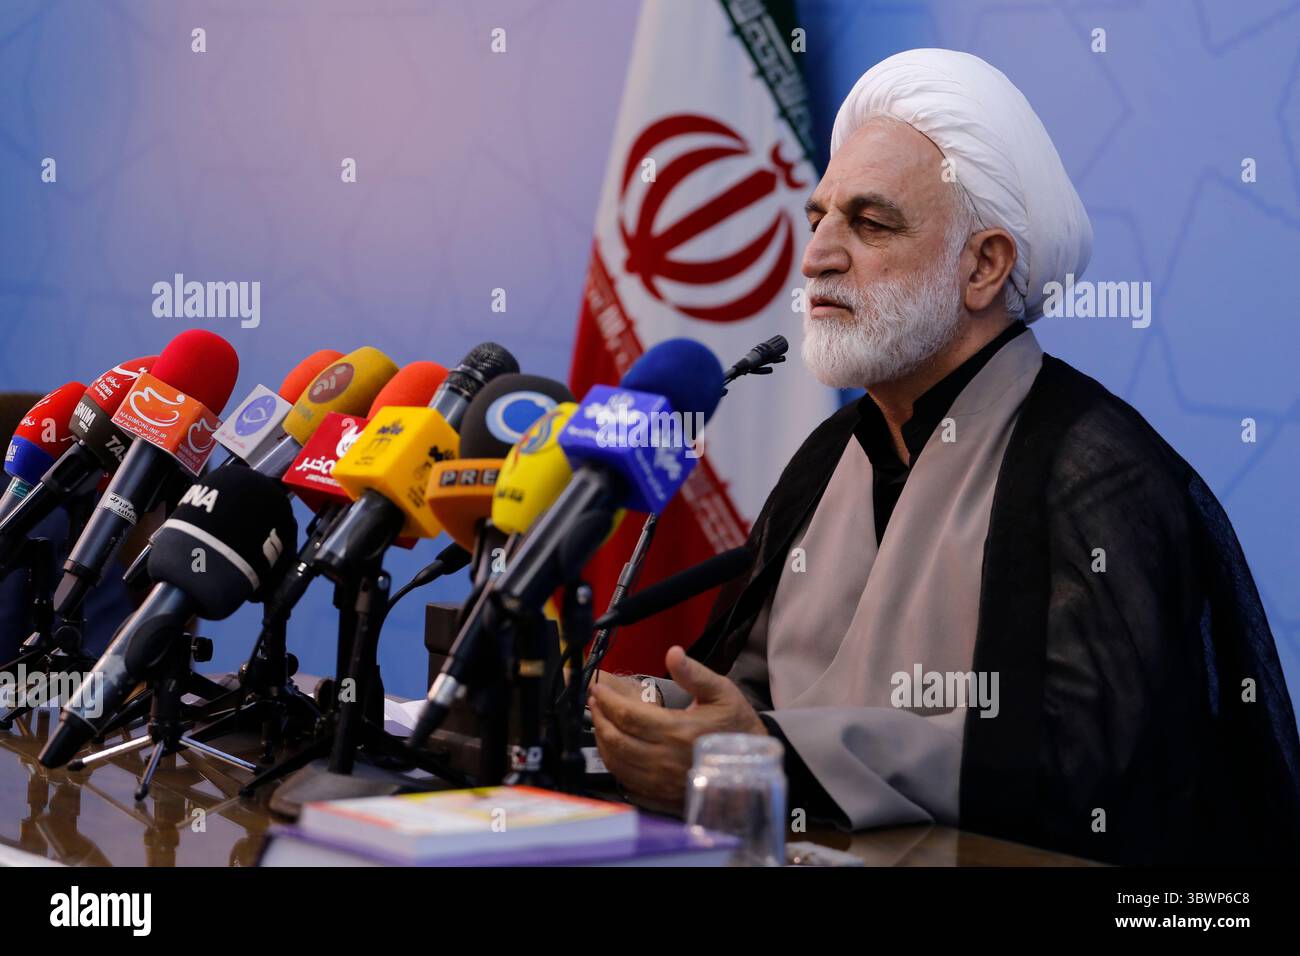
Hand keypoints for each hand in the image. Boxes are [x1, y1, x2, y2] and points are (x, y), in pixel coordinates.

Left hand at [589, 645, 766, 814]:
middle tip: (595, 703)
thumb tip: (673, 653)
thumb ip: (694, 673)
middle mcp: (666, 759)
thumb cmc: (736, 725)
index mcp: (679, 730)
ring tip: (600, 721)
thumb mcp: (721, 692)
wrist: (753, 764)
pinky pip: (626, 780)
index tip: (598, 689)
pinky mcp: (661, 795)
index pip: (628, 715)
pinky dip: (614, 762)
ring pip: (617, 762)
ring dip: (602, 740)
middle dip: (599, 719)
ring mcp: (662, 781)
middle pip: (616, 739)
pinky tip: (613, 748)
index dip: (608, 700)